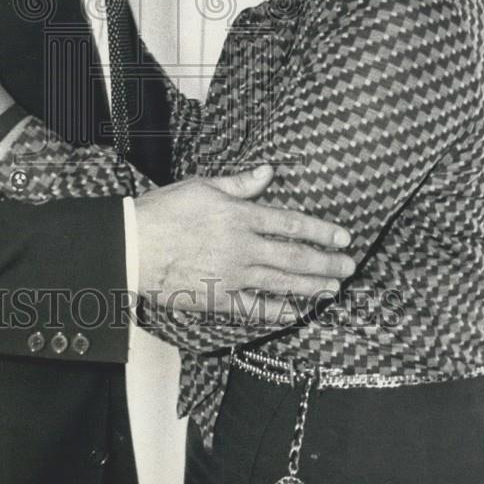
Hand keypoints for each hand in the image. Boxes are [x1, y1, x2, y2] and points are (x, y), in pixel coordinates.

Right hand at [135, 165, 354, 320]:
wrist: (134, 245)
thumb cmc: (165, 211)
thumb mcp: (203, 186)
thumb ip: (241, 183)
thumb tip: (269, 171)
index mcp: (240, 216)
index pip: (291, 223)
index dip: (321, 231)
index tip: (343, 237)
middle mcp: (242, 248)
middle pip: (294, 257)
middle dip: (327, 263)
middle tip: (350, 267)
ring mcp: (232, 276)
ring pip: (282, 283)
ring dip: (312, 287)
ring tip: (334, 289)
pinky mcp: (219, 298)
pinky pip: (255, 309)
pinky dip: (278, 312)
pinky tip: (296, 312)